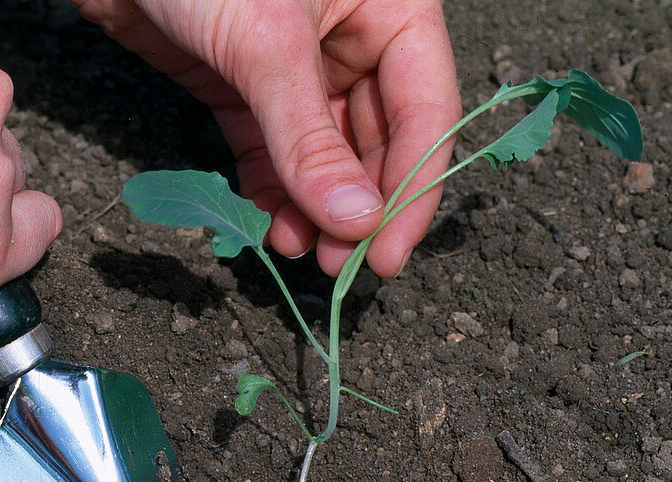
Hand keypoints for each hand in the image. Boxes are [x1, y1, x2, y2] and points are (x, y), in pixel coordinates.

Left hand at [71, 0, 459, 276]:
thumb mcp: (267, 45)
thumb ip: (308, 137)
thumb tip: (353, 219)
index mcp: (393, 8)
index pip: (426, 110)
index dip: (412, 189)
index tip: (384, 253)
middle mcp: (355, 39)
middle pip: (378, 142)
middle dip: (357, 207)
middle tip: (337, 265)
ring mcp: (299, 67)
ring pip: (323, 156)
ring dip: (313, 209)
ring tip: (296, 250)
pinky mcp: (246, 87)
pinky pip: (272, 152)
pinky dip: (272, 192)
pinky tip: (270, 226)